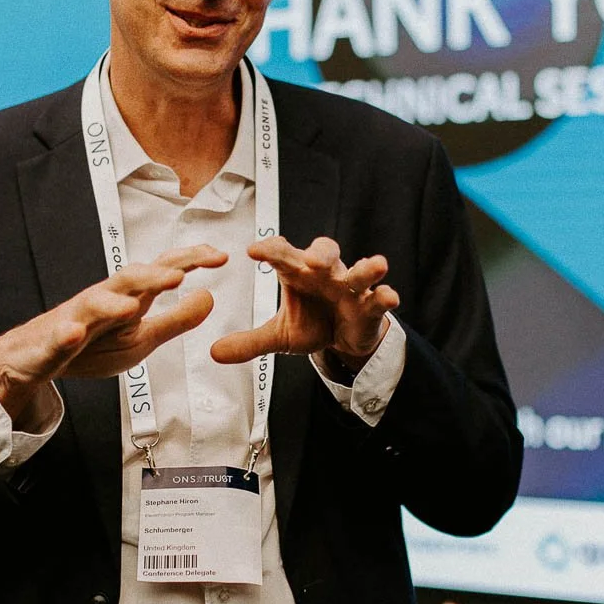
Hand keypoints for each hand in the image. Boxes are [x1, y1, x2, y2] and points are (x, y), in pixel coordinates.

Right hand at [0, 245, 226, 418]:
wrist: (34, 359)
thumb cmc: (92, 344)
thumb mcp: (143, 337)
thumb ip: (176, 320)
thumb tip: (211, 295)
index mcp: (129, 297)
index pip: (162, 272)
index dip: (190, 262)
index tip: (222, 256)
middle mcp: (104, 299)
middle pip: (129, 278)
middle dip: (153, 274)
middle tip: (179, 275)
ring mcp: (77, 318)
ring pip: (94, 303)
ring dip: (113, 303)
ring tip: (132, 307)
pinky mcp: (54, 341)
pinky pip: (60, 336)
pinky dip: (67, 334)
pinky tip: (74, 334)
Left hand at [210, 235, 399, 368]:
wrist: (344, 338)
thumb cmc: (312, 323)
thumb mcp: (279, 336)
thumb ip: (249, 342)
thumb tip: (214, 353)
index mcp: (298, 272)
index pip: (283, 253)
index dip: (269, 250)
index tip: (252, 252)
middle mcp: (326, 273)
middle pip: (325, 252)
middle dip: (320, 254)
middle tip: (312, 261)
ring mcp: (350, 288)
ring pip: (359, 271)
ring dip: (366, 268)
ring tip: (376, 265)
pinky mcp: (370, 306)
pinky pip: (379, 298)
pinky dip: (385, 296)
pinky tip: (389, 296)